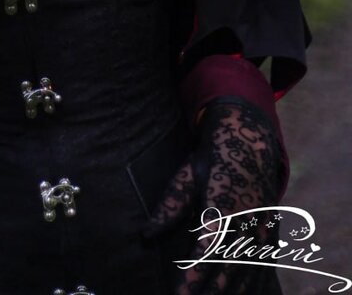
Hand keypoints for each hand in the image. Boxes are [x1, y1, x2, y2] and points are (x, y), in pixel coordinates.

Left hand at [142, 97, 281, 293]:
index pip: (207, 248)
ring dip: (231, 291)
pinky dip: (253, 283)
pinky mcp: (271, 229)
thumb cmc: (212, 157)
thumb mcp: (187, 174)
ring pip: (249, 268)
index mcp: (223, 203)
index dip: (195, 274)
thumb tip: (145, 235)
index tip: (182, 294)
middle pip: (229, 265)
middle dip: (210, 289)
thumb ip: (170, 206)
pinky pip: (263, 263)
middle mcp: (247, 217)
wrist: (250, 137)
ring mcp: (263, 224)